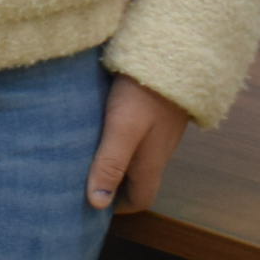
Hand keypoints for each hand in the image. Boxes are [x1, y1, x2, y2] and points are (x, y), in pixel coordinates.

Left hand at [86, 74, 188, 213]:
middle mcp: (159, 151)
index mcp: (152, 162)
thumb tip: (97, 204)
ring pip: (139, 157)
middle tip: (84, 180)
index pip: (140, 199)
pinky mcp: (158, 111)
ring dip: (117, 161)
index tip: (94, 205)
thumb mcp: (122, 129)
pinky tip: (101, 126)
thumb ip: (110, 163)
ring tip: (86, 155)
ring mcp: (161, 130)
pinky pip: (140, 136)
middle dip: (115, 186)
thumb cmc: (144, 93)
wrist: (176, 53)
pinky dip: (121, 140)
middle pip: (138, 179)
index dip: (119, 207)